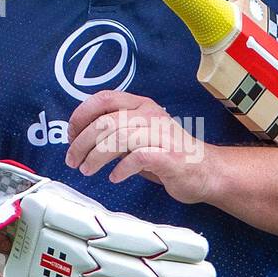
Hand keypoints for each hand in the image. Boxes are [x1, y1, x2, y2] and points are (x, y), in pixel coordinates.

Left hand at [64, 90, 219, 205]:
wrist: (206, 171)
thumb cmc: (168, 155)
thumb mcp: (139, 137)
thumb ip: (115, 133)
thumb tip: (81, 138)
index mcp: (141, 106)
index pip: (104, 98)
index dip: (81, 115)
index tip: (71, 135)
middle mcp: (151, 115)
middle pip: (106, 121)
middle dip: (82, 142)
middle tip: (72, 160)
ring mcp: (161, 135)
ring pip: (118, 138)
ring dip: (96, 157)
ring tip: (87, 170)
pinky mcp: (169, 156)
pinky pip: (138, 157)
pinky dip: (121, 169)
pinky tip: (115, 178)